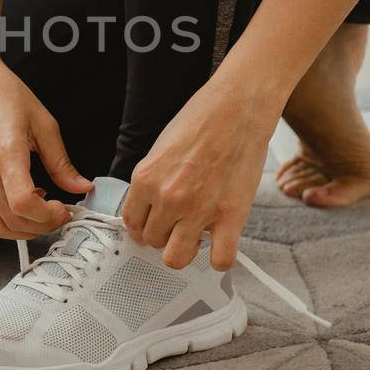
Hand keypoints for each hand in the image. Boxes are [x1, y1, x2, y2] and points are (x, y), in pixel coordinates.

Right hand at [0, 50, 92, 239]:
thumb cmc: (3, 93)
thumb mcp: (44, 123)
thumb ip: (62, 162)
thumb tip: (82, 187)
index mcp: (5, 152)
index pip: (22, 203)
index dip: (47, 215)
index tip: (64, 209)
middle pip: (12, 221)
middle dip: (42, 226)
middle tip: (61, 214)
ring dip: (24, 229)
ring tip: (44, 212)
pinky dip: (9, 220)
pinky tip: (25, 201)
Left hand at [125, 86, 279, 269]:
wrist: (237, 109)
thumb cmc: (202, 121)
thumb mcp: (160, 148)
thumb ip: (152, 180)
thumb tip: (150, 207)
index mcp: (146, 179)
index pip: (131, 223)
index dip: (142, 227)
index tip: (153, 225)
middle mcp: (168, 199)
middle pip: (153, 241)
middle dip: (164, 235)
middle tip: (179, 224)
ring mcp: (199, 211)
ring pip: (176, 258)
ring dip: (185, 249)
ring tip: (196, 235)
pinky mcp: (230, 217)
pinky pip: (220, 260)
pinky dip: (220, 259)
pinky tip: (221, 243)